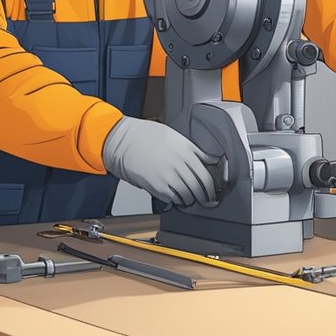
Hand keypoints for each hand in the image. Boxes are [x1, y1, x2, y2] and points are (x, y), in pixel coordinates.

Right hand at [101, 117, 219, 207]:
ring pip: (188, 195)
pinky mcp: (156, 186)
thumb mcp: (172, 135)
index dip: (213, 184)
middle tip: (208, 199)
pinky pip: (173, 199)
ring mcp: (168, 175)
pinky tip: (178, 198)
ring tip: (192, 199)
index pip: (206, 173)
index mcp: (184, 148)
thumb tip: (206, 159)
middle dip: (206, 196)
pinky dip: (178, 201)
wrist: (121, 140)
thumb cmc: (144, 135)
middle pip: (200, 186)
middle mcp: (178, 163)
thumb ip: (191, 148)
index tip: (214, 188)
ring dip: (192, 199)